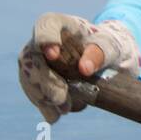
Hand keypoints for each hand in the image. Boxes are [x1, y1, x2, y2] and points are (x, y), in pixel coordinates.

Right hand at [17, 12, 140, 122]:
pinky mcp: (38, 79)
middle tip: (61, 99)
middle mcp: (43, 41)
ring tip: (62, 111)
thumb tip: (84, 69)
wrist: (109, 62)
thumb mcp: (111, 47)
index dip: (45, 39)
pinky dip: (43, 104)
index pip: (46, 25)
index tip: (53, 55)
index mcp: (61, 24)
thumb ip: (100, 53)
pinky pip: (34, 91)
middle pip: (32, 57)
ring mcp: (37, 60)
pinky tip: (54, 116)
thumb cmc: (109, 47)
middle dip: (45, 80)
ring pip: (29, 78)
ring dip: (43, 97)